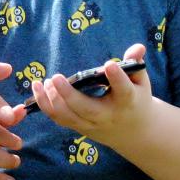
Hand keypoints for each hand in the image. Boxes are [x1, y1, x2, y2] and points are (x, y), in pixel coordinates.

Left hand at [28, 43, 150, 142]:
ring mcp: (91, 124)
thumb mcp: (141, 81)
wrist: (134, 132)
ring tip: (44, 81)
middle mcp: (107, 115)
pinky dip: (46, 105)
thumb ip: (135, 64)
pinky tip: (38, 88)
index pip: (123, 91)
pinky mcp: (79, 127)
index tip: (108, 64)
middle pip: (86, 109)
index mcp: (127, 102)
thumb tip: (138, 47)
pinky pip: (59, 119)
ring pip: (68, 117)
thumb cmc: (136, 99)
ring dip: (52, 100)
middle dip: (69, 95)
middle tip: (56, 77)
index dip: (117, 78)